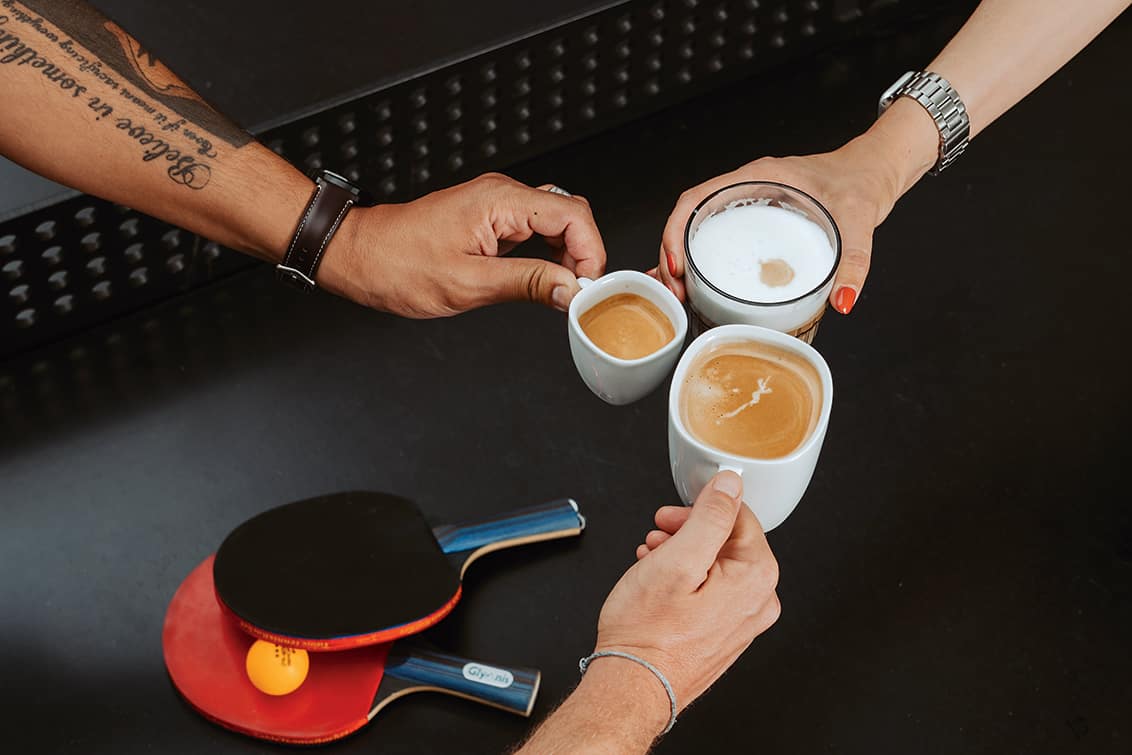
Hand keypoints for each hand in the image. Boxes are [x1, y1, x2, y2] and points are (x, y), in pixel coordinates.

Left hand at [319, 173, 605, 316]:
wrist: (360, 256)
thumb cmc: (398, 265)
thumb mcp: (468, 284)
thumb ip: (527, 284)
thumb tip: (569, 289)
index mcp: (499, 201)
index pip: (573, 214)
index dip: (590, 252)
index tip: (586, 287)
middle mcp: (501, 195)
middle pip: (570, 214)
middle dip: (582, 254)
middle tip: (575, 292)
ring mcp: (495, 205)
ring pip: (555, 222)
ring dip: (565, 255)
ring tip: (558, 290)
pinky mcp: (489, 219)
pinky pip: (533, 230)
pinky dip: (546, 254)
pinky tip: (540, 279)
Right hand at [593, 470, 780, 712]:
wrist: (632, 687)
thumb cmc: (647, 633)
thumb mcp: (677, 559)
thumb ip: (710, 516)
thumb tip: (730, 484)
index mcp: (756, 578)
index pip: (739, 517)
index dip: (699, 508)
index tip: (671, 515)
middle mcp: (759, 602)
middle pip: (728, 541)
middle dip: (688, 531)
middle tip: (657, 533)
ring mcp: (743, 622)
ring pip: (716, 566)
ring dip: (682, 553)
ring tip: (651, 557)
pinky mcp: (724, 635)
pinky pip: (711, 591)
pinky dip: (684, 578)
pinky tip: (657, 580)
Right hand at [654, 134, 905, 315]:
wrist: (876, 170)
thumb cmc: (862, 180)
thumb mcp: (858, 220)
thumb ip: (854, 261)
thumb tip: (843, 299)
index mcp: (758, 177)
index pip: (697, 199)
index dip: (676, 232)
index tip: (677, 265)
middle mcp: (746, 188)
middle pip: (689, 219)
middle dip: (672, 255)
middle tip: (676, 292)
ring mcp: (749, 203)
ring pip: (698, 229)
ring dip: (682, 260)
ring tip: (679, 294)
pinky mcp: (757, 220)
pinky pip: (717, 238)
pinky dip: (701, 261)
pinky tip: (696, 285)